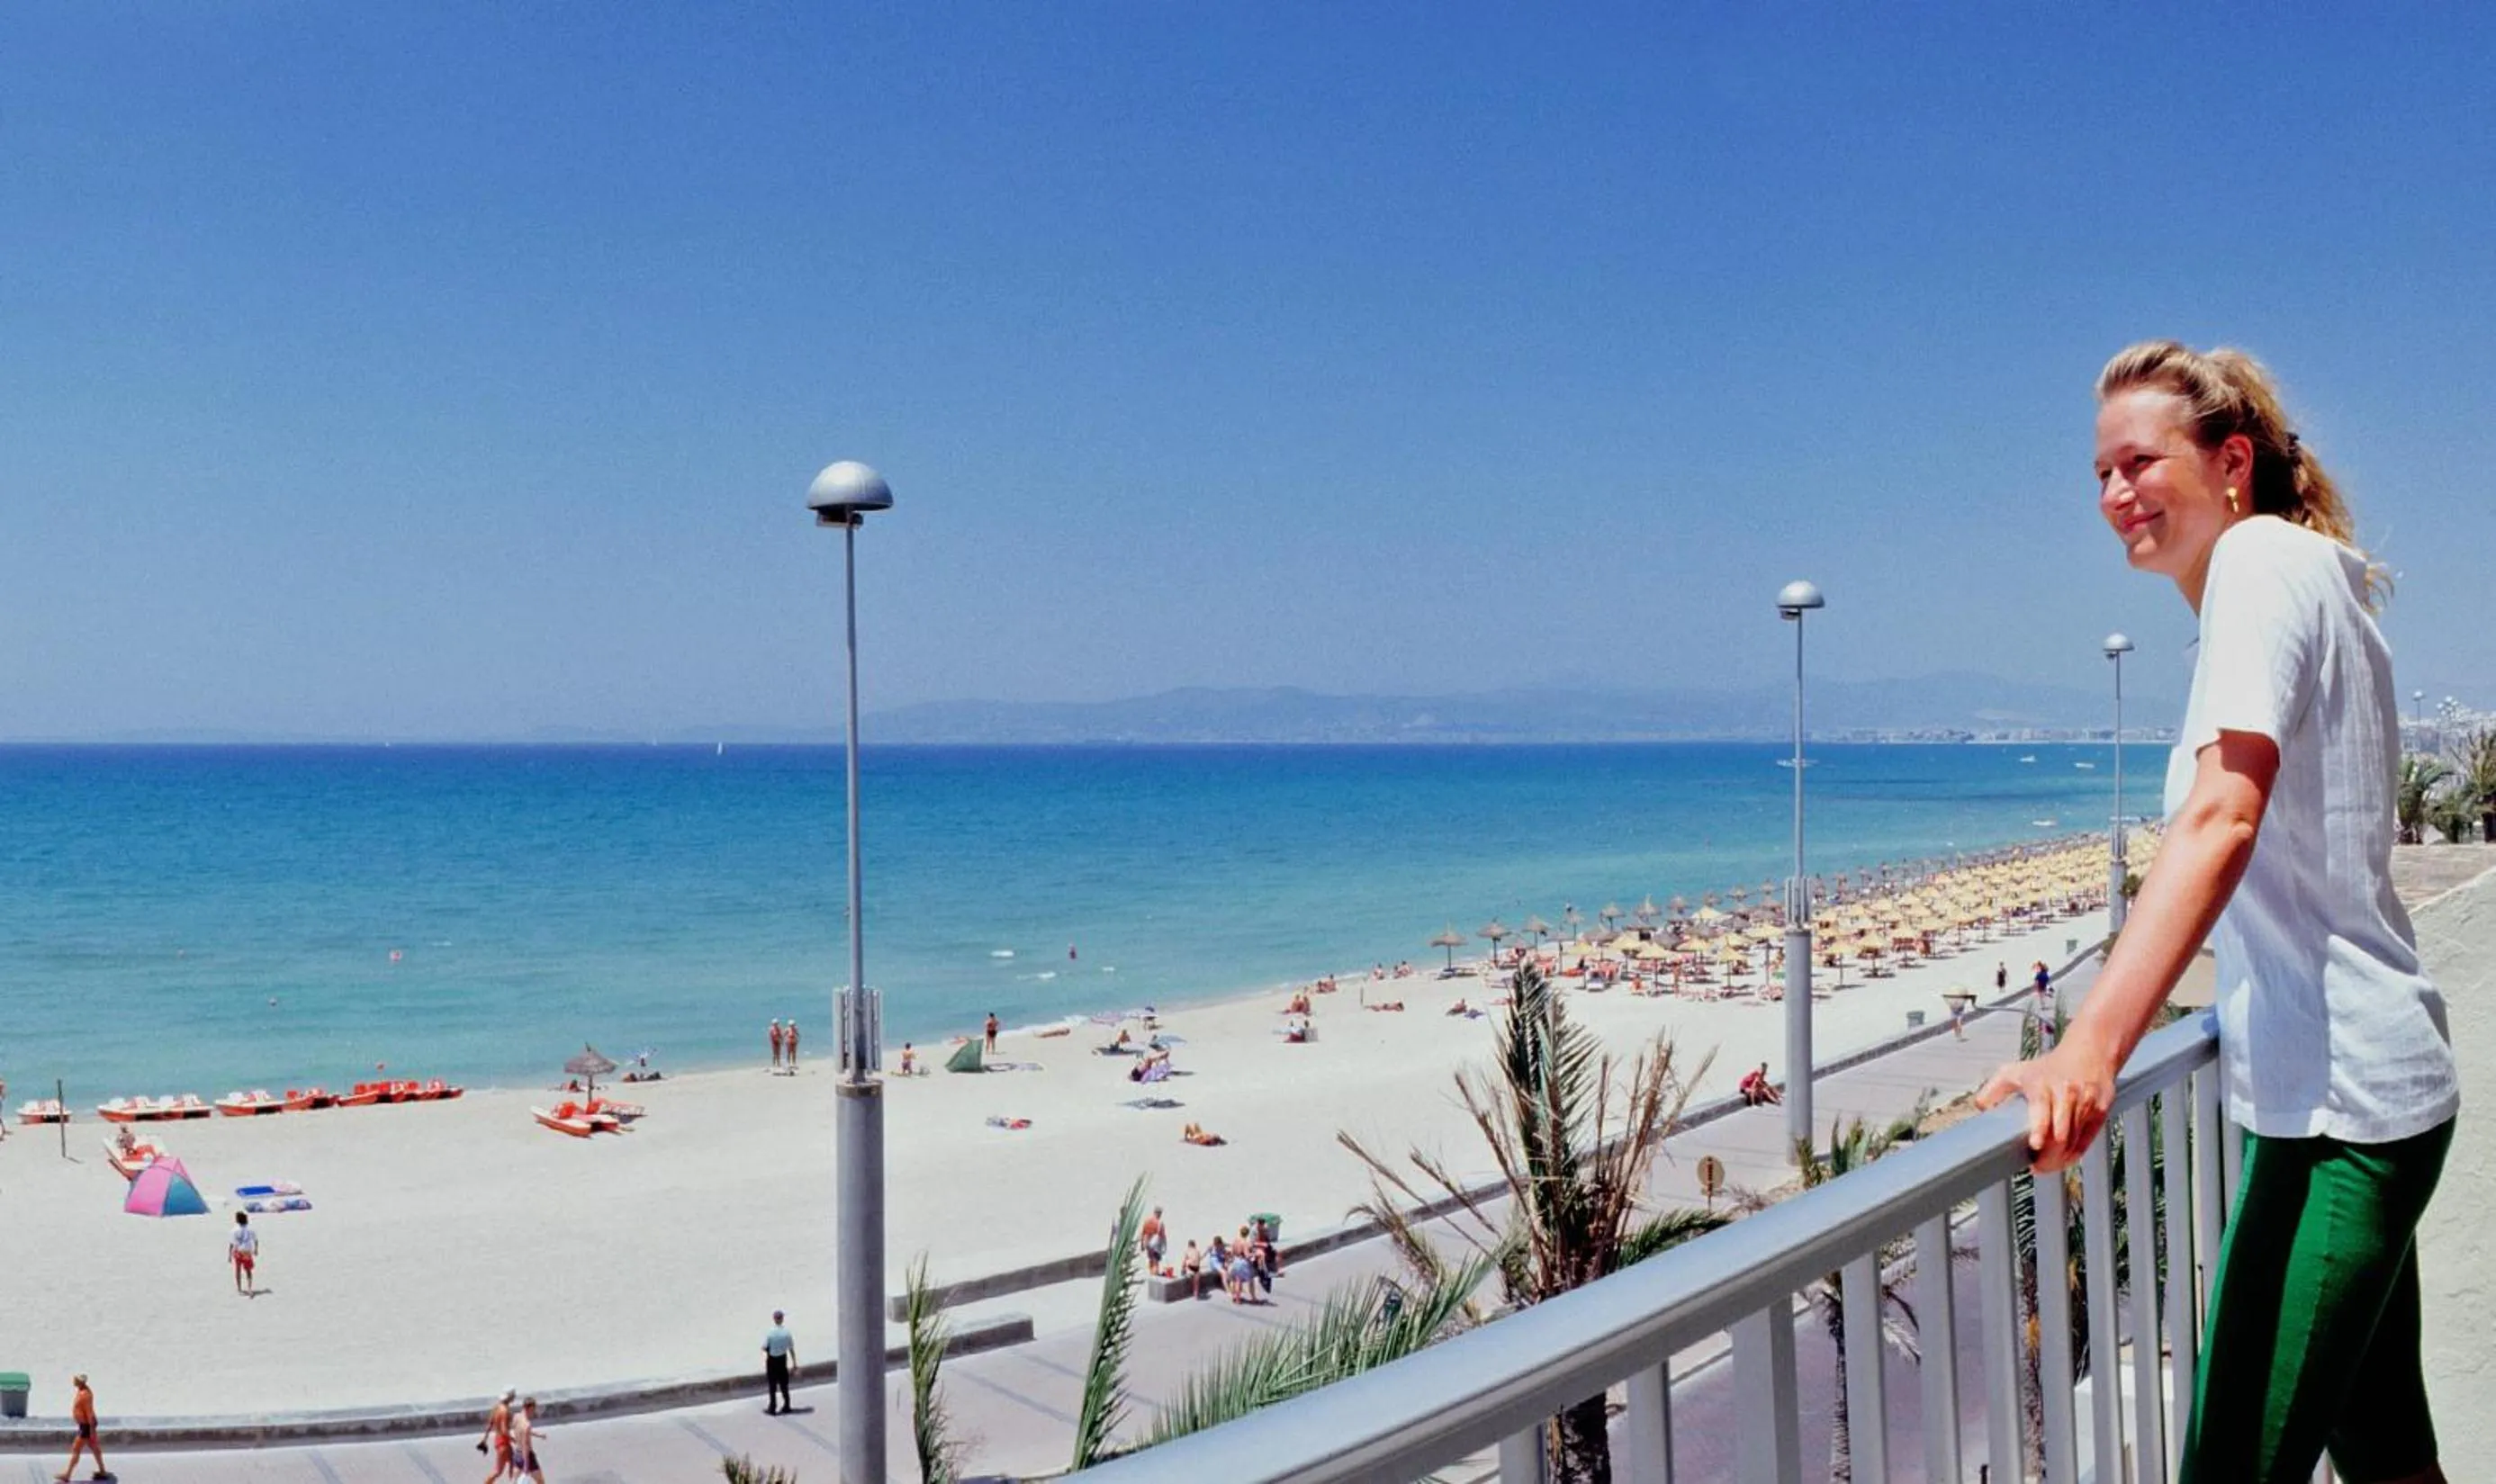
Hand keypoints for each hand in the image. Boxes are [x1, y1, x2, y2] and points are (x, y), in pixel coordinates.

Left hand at [1974, 1044, 2115, 1172]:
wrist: (2089, 1053)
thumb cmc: (2049, 1067)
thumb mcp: (2016, 1071)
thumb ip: (1995, 1089)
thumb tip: (1980, 1107)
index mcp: (2042, 1084)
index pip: (2042, 1108)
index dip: (2039, 1129)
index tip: (2034, 1145)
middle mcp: (2066, 1092)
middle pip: (2060, 1132)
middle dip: (2049, 1155)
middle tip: (2037, 1167)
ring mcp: (2086, 1101)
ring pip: (2074, 1140)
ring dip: (2060, 1159)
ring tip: (2046, 1166)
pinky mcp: (2100, 1110)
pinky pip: (2087, 1140)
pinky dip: (2074, 1154)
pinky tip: (2063, 1160)